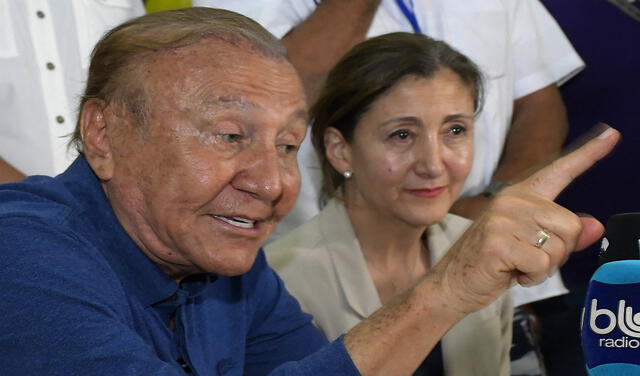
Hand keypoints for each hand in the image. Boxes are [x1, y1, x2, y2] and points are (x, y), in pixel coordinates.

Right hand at [433, 126, 619, 314]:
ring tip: (516, 265)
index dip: (589, 154)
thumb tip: (595, 226)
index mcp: (521, 195)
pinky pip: (540, 265)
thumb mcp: (531, 245)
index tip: (613, 134)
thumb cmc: (494, 263)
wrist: (452, 282)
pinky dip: (532, 277)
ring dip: (543, 268)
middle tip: (528, 258)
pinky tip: (510, 273)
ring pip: (557, 248)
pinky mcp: (498, 242)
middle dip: (558, 252)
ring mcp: (503, 220)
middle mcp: (512, 200)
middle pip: (570, 225)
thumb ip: (563, 234)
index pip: (560, 171)